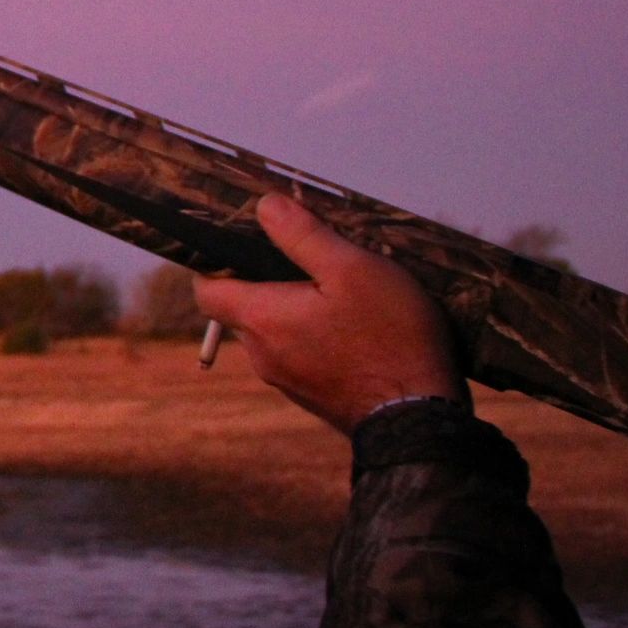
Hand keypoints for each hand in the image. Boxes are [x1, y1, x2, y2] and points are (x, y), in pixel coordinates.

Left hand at [194, 194, 466, 434]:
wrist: (421, 420)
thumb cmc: (390, 339)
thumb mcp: (352, 269)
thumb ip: (303, 235)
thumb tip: (265, 207)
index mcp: (261, 320)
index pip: (206, 290)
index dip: (217, 263)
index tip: (247, 243)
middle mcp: (263, 355)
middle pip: (243, 309)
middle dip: (267, 281)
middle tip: (311, 261)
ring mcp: (288, 381)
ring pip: (275, 333)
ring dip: (296, 310)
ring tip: (341, 293)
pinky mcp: (314, 396)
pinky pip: (300, 355)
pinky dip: (314, 336)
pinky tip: (355, 327)